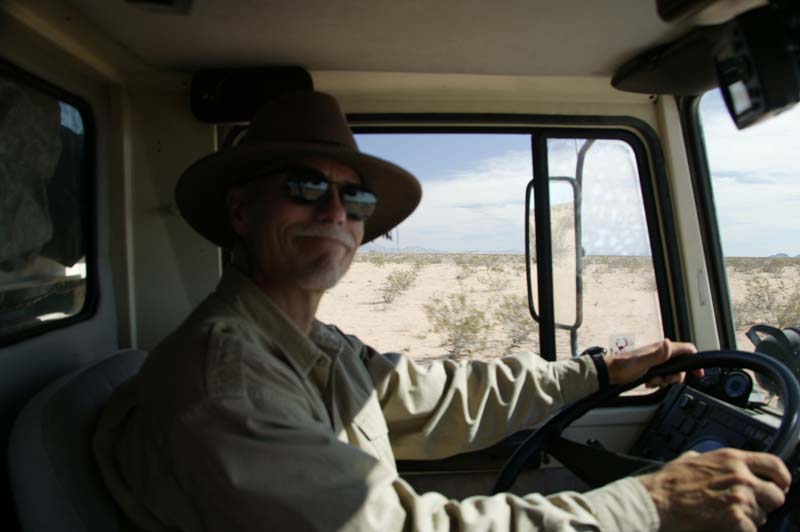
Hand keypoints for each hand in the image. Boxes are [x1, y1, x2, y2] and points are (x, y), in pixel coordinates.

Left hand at [605, 338, 699, 386]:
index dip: (695, 361)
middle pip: (681, 365)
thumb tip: (668, 343)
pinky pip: (662, 376)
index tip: (698, 374)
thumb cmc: (623, 366)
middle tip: (665, 381)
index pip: (687, 350)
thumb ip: (657, 355)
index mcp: (661, 349)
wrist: (609, 373)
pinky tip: (648, 382)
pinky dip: (658, 382)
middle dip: (676, 376)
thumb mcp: (642, 362)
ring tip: (652, 381)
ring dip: (665, 380)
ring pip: (671, 372)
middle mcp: (660, 353)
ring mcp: (656, 360)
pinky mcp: (651, 367)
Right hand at [637, 448, 791, 531]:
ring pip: (763, 516)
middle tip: (748, 508)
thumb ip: (708, 459)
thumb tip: (709, 460)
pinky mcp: (736, 519)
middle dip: (764, 504)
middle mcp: (740, 476)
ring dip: (748, 519)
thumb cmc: (668, 482)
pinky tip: (722, 525)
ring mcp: (740, 498)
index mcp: (731, 458)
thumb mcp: (690, 459)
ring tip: (725, 516)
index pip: (774, 464)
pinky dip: (739, 531)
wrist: (656, 501)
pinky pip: (751, 530)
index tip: (780, 486)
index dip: (781, 478)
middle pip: (776, 495)